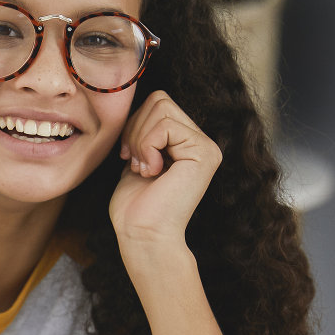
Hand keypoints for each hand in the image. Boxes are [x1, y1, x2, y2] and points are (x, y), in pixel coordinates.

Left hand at [109, 90, 222, 251]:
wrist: (142, 235)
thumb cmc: (135, 206)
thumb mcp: (136, 159)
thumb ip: (143, 133)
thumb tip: (136, 106)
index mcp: (185, 142)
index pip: (157, 103)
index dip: (134, 124)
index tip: (128, 156)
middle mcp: (200, 141)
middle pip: (159, 99)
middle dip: (135, 129)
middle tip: (136, 163)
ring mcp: (206, 146)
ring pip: (161, 108)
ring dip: (140, 140)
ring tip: (145, 169)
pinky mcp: (204, 153)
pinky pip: (165, 125)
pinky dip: (147, 146)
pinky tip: (153, 171)